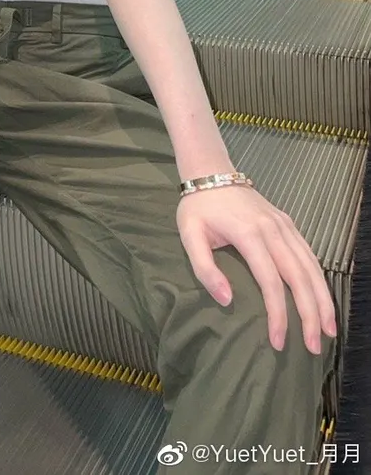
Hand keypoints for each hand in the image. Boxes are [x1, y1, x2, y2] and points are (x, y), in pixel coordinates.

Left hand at [176, 185, 337, 354]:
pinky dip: (319, 278)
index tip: (279, 341)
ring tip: (329, 328)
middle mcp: (273, 230)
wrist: (211, 172)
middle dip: (310, 314)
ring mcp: (284, 225)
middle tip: (315, 345)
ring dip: (322, 298)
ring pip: (311, 266)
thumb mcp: (189, 235)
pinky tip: (322, 298)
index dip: (278, 314)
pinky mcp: (288, 223)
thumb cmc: (198, 207)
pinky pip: (309, 254)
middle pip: (299, 277)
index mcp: (249, 234)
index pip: (271, 281)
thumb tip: (227, 300)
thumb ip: (205, 269)